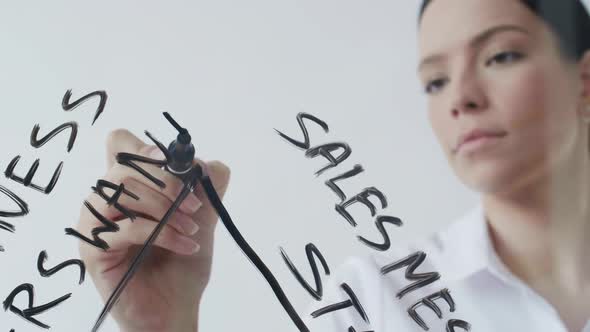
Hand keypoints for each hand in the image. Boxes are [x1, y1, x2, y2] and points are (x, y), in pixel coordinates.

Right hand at [76, 129, 230, 331]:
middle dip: (168, 183)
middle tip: (194, 207)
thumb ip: (206, 189)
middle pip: (124, 164)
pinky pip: (127, 227)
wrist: (174, 310)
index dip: (146, 148)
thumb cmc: (181, 266)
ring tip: (191, 231)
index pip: (120, 144)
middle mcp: (105, 200)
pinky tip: (184, 246)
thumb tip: (208, 163)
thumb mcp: (201, 221)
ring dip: (166, 209)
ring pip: (122, 191)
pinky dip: (163, 234)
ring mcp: (95, 224)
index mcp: (127, 187)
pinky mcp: (93, 249)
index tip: (177, 166)